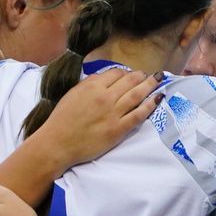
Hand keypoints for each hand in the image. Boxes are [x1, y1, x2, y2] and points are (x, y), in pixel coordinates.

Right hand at [34, 66, 159, 167]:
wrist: (58, 143)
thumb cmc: (62, 119)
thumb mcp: (73, 93)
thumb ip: (90, 84)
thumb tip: (105, 78)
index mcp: (92, 86)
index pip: (116, 73)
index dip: (125, 72)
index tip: (129, 75)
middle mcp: (105, 97)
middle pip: (130, 81)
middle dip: (141, 76)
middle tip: (148, 75)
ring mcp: (114, 113)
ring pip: (137, 95)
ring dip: (149, 86)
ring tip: (157, 81)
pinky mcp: (119, 129)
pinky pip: (139, 114)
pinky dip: (150, 105)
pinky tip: (157, 99)